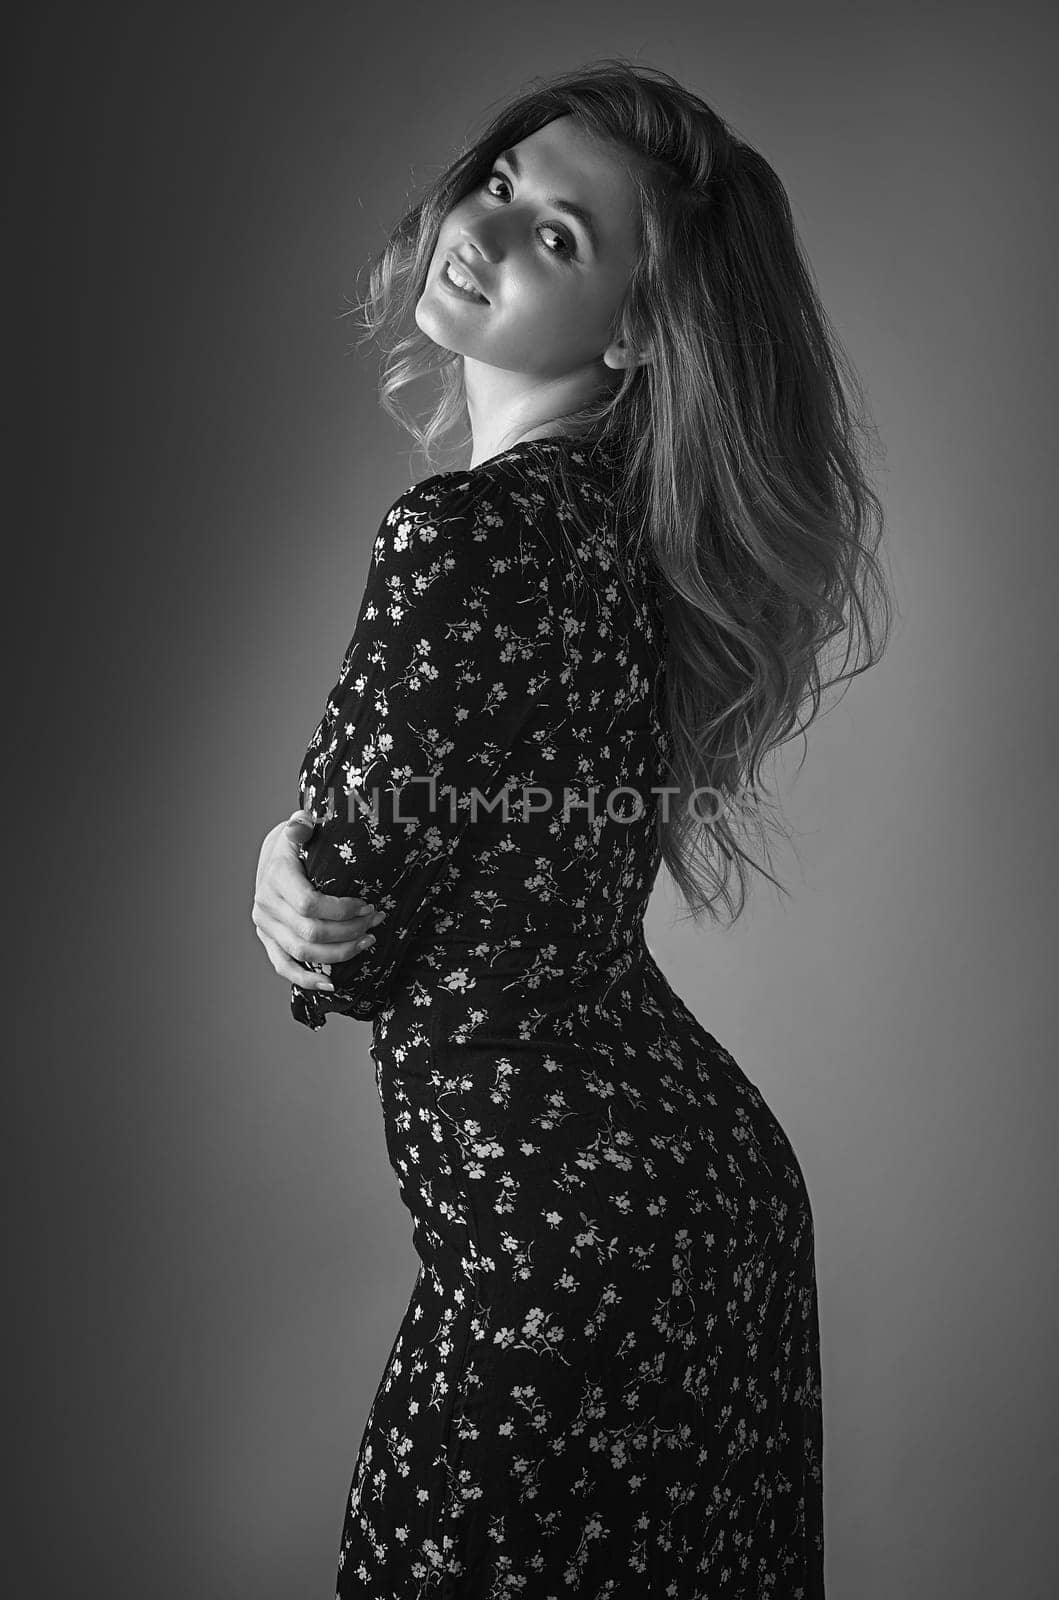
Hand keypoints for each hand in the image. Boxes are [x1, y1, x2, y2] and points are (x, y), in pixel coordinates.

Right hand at [251, 810, 383, 991]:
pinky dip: (307, 979)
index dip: (342, 911)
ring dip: (340, 952)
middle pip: (311, 932)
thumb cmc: (297, 843)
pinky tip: (332, 983)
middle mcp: (266, 904)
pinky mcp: (268, 940)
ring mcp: (265, 926)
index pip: (309, 904)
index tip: (367, 905)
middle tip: (375, 922)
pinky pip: (284, 967)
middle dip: (349, 931)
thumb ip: (303, 825)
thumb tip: (305, 823)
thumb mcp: (300, 828)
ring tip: (368, 941)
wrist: (273, 856)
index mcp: (275, 877)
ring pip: (303, 952)